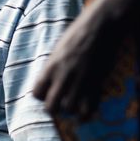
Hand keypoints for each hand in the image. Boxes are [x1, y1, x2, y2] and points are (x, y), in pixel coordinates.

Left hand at [33, 0, 129, 117]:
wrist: (103, 25)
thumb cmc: (80, 32)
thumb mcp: (59, 48)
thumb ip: (54, 66)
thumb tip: (52, 80)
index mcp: (51, 66)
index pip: (36, 93)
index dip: (42, 96)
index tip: (49, 93)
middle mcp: (63, 76)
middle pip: (51, 107)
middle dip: (54, 109)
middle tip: (60, 105)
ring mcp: (81, 81)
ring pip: (70, 110)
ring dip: (71, 111)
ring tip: (75, 106)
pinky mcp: (97, 83)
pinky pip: (89, 108)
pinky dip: (87, 114)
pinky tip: (86, 113)